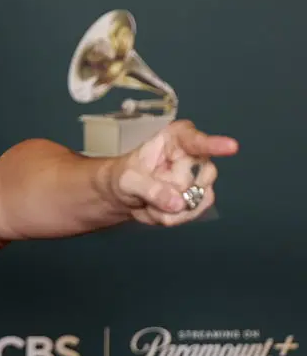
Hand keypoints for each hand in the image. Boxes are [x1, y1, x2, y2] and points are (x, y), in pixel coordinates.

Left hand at [109, 119, 238, 225]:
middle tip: (148, 187)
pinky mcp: (200, 197)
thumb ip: (150, 189)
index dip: (214, 144)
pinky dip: (173, 217)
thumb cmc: (126, 176)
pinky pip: (195, 211)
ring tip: (151, 200)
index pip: (195, 140)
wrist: (125, 195)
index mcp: (175, 139)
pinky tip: (158, 209)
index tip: (231, 147)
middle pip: (202, 175)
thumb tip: (178, 203)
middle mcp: (194, 155)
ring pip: (200, 196)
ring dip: (172, 206)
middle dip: (173, 188)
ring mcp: (200, 177)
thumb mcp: (128, 180)